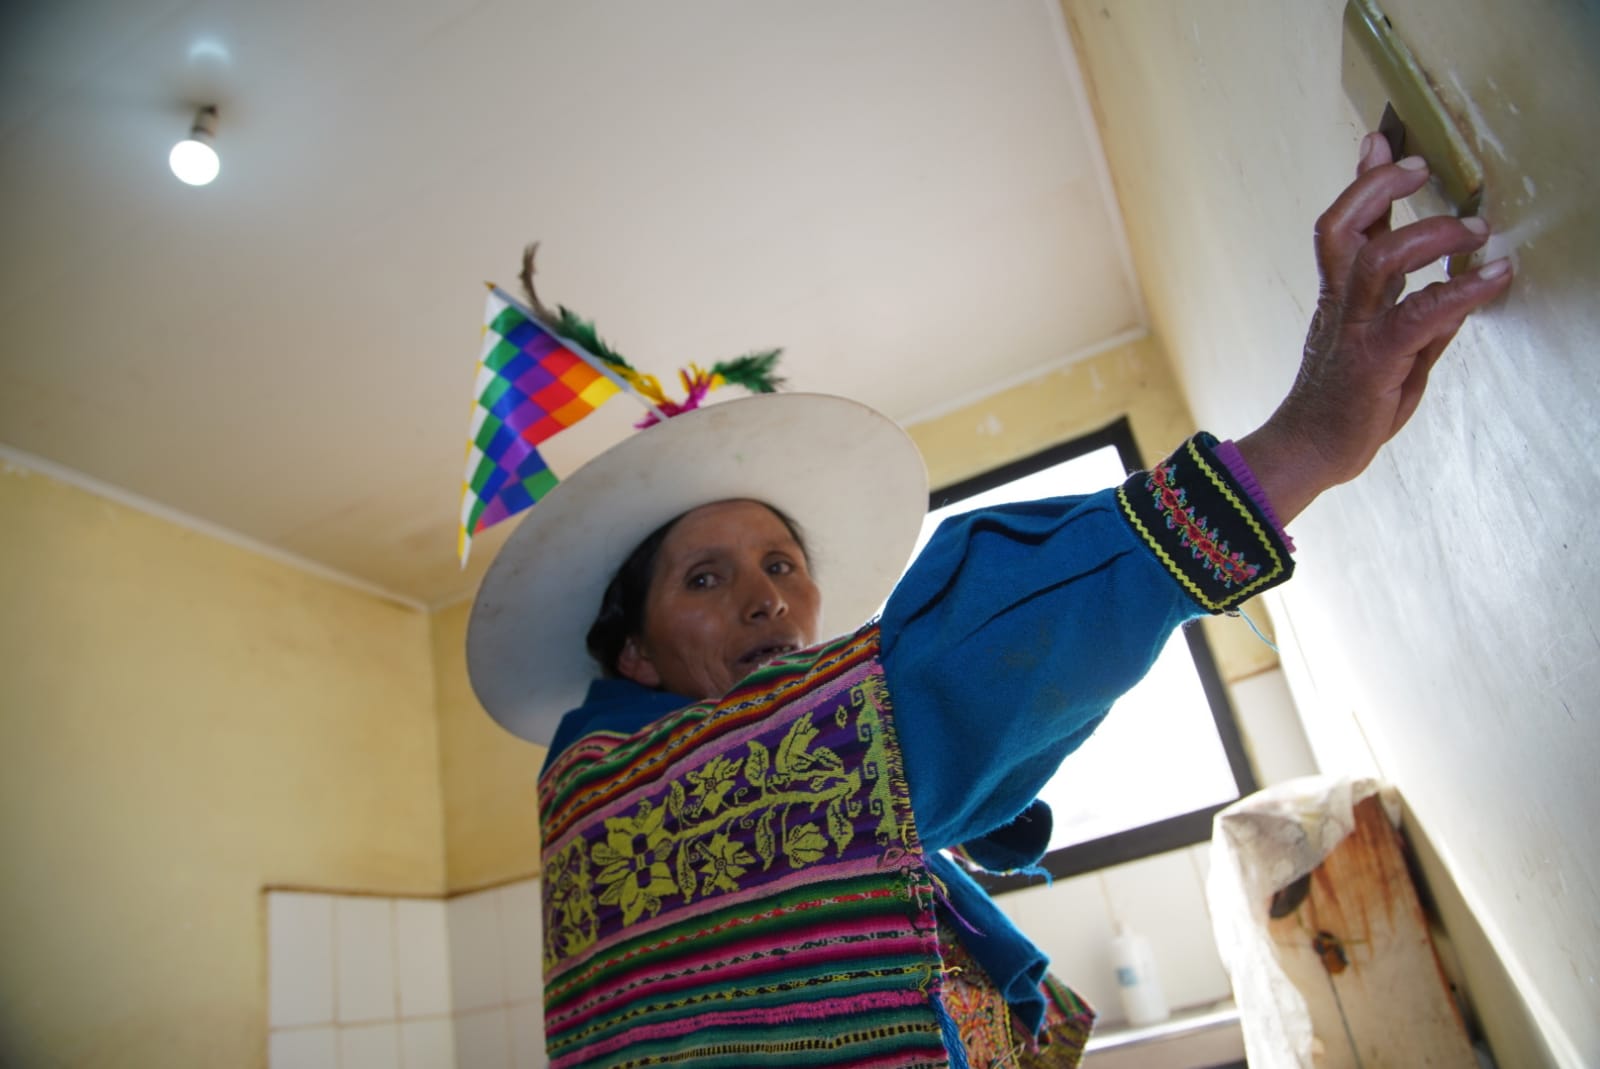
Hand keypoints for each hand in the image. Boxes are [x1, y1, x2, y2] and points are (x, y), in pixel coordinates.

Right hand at [1237, 132, 1512, 524]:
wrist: (1309, 453)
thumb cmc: (1345, 407)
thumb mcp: (1389, 353)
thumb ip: (1419, 319)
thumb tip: (1456, 291)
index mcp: (1341, 299)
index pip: (1345, 228)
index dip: (1362, 181)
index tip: (1379, 141)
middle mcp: (1342, 304)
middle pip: (1344, 227)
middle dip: (1378, 187)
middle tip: (1418, 166)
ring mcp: (1354, 329)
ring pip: (1377, 259)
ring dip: (1428, 232)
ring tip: (1473, 226)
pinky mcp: (1374, 358)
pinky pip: (1419, 313)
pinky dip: (1461, 289)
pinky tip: (1494, 277)